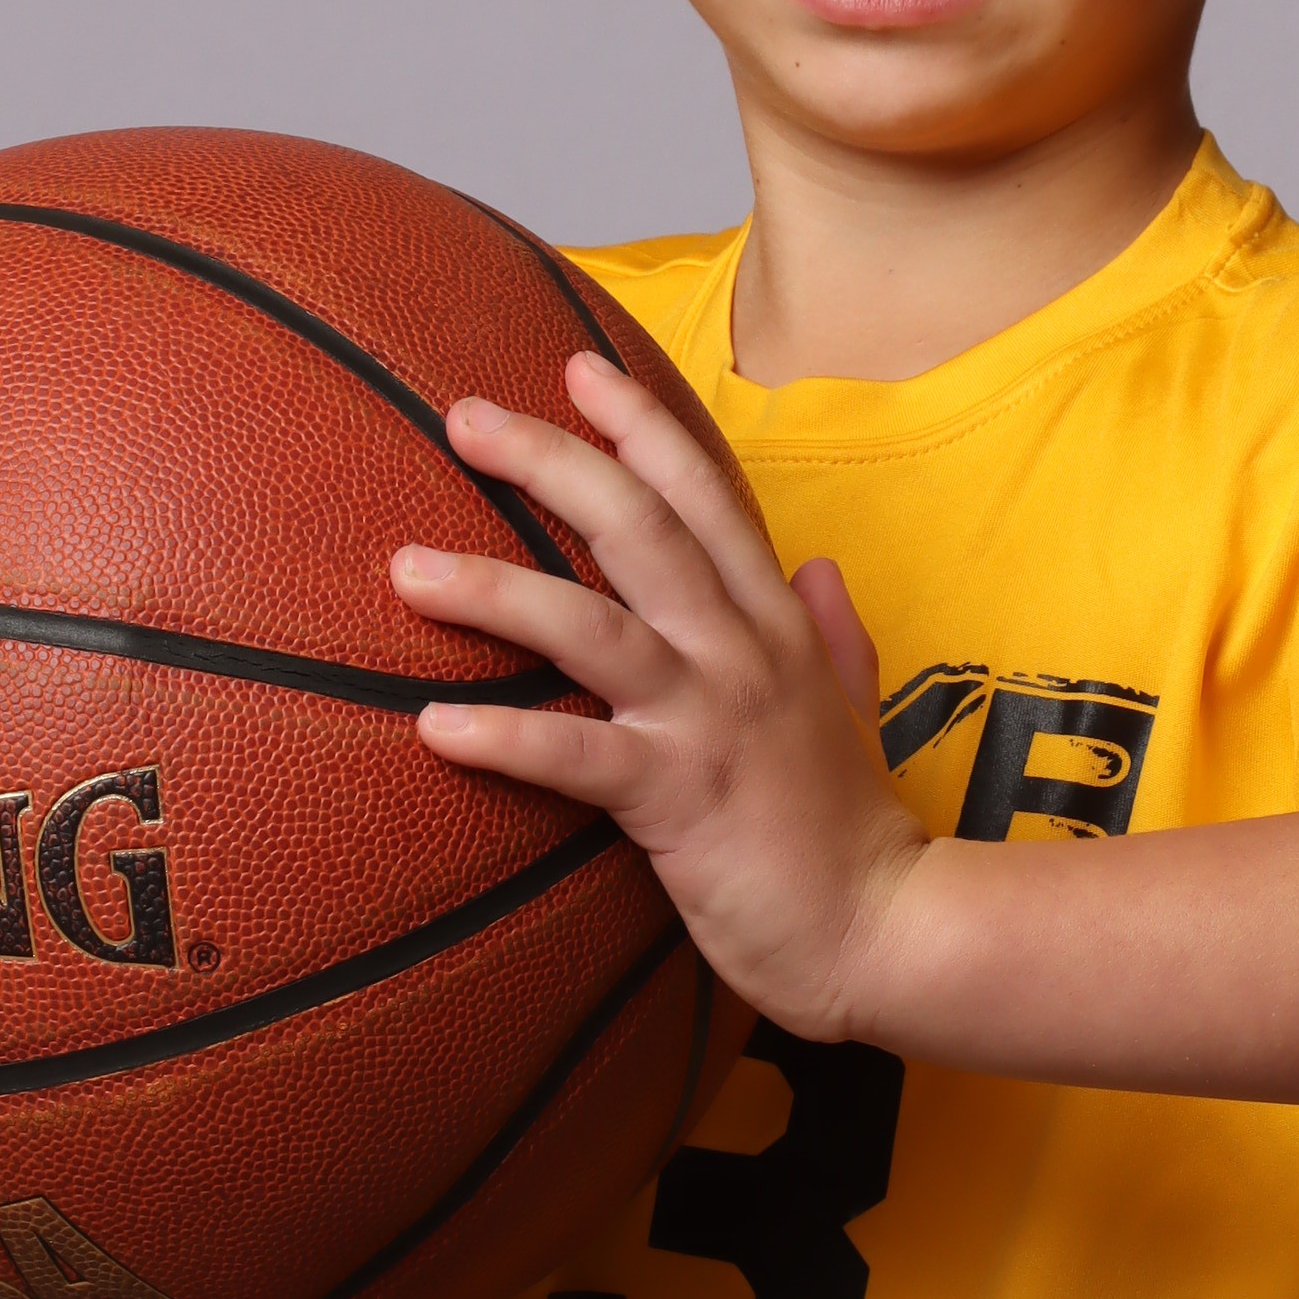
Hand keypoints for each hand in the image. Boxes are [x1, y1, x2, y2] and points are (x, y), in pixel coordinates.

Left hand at [394, 351, 926, 1041]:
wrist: (890, 930)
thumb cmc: (854, 834)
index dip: (643, 427)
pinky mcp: (681, 800)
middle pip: (638, 526)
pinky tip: (434, 727)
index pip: (707, 497)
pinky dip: (505, 737)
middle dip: (550, 461)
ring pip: (592, 624)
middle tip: (463, 418)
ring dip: (494, 589)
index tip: (579, 368)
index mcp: (778, 626)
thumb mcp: (854, 710)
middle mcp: (742, 654)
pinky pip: (577, 758)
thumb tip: (819, 564)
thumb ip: (837, 632)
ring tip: (408, 567)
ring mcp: (711, 722)